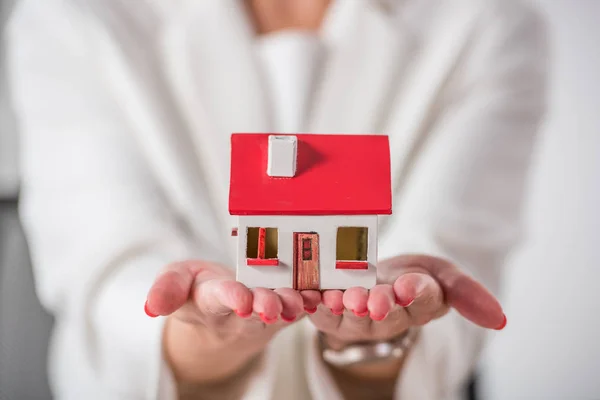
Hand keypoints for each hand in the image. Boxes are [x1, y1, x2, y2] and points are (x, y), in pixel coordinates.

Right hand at [144, 260, 320, 383]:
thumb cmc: (196, 286)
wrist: (220, 305)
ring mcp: (264, 312)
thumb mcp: (175, 281)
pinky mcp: (284, 309)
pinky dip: (310, 302)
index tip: (239, 300)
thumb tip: (151, 306)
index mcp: (210, 302)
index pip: (219, 301)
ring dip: (290, 306)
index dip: (230, 299)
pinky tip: (318, 295)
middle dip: (263, 306)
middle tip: (271, 306)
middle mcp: (239, 312)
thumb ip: (165, 289)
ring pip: (279, 311)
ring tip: (299, 301)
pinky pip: (299, 308)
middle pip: (253, 311)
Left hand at [309, 254, 504, 364]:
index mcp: (419, 305)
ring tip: (342, 297)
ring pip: (350, 316)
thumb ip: (467, 293)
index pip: (422, 301)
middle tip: (374, 300)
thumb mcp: (442, 274)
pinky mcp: (328, 312)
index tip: (410, 286)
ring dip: (345, 307)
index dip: (416, 294)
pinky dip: (313, 305)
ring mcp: (355, 317)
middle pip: (384, 314)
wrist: (373, 274)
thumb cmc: (409, 276)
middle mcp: (387, 316)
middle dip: (379, 305)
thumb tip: (501, 320)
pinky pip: (319, 312)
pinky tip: (309, 295)